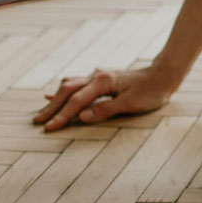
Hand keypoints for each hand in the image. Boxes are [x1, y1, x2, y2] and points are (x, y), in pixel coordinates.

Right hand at [33, 67, 177, 130]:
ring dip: (55, 100)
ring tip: (43, 113)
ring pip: (69, 87)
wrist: (163, 75)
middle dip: (52, 107)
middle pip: (67, 91)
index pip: (77, 101)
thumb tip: (81, 117)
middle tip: (38, 121)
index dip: (62, 115)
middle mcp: (97, 76)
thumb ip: (106, 110)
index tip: (50, 128)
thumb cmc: (151, 91)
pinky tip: (52, 96)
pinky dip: (63, 93)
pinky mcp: (100, 80)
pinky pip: (76, 85)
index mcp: (104, 82)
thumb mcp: (132, 104)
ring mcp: (97, 77)